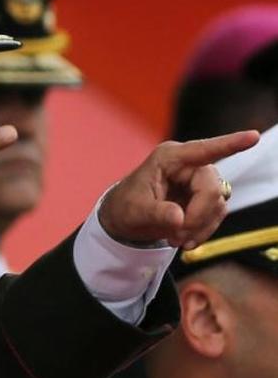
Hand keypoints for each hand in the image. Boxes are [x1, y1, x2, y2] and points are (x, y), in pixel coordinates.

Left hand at [99, 130, 259, 249]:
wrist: (124, 219)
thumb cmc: (125, 207)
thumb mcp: (134, 211)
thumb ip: (156, 214)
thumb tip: (179, 218)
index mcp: (169, 158)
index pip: (203, 150)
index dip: (230, 144)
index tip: (252, 136)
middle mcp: (188, 165)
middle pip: (211, 189)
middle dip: (197, 217)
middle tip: (175, 238)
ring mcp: (199, 181)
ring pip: (218, 204)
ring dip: (199, 227)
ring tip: (175, 240)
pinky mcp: (204, 198)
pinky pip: (216, 215)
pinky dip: (203, 231)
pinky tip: (185, 241)